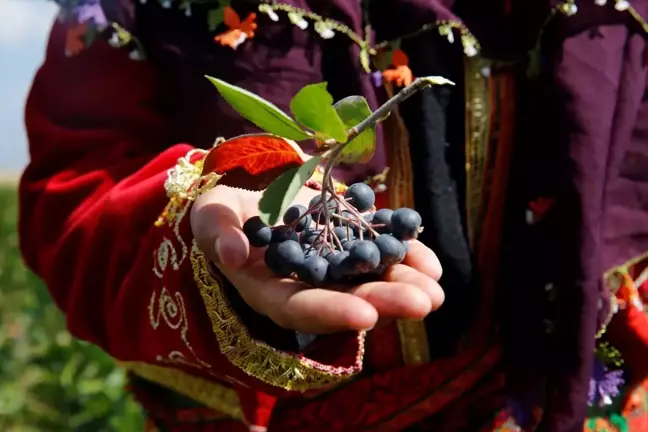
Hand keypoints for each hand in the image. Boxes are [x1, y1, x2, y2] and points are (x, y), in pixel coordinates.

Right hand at [190, 185, 443, 333]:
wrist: (249, 202)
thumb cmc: (222, 214)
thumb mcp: (211, 217)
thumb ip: (219, 234)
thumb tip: (233, 254)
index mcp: (269, 291)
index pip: (298, 308)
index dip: (330, 313)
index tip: (365, 315)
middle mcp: (306, 287)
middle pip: (346, 301)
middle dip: (385, 302)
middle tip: (425, 303)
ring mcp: (332, 269)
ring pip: (370, 282)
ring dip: (405, 285)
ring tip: (437, 286)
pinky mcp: (350, 247)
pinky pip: (380, 253)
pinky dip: (405, 255)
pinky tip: (430, 260)